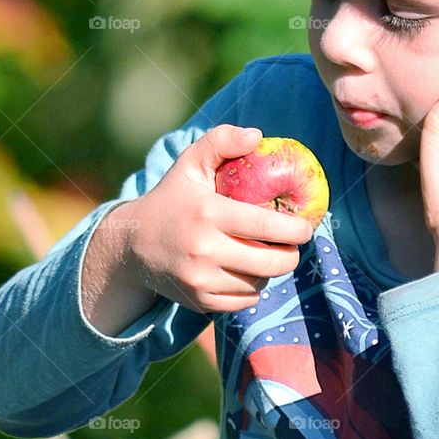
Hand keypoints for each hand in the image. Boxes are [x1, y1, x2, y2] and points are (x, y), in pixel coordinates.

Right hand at [128, 124, 313, 314]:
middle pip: (271, 262)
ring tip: (266, 255)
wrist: (132, 245)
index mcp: (208, 213)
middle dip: (291, 254)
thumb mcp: (190, 163)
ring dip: (270, 271)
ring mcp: (201, 279)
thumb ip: (221, 142)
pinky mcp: (200, 300)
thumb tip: (257, 137)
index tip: (306, 227)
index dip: (295, 229)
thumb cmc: (172, 199)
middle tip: (293, 245)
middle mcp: (204, 249)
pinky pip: (245, 301)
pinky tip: (247, 273)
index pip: (265, 226)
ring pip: (259, 283)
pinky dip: (253, 289)